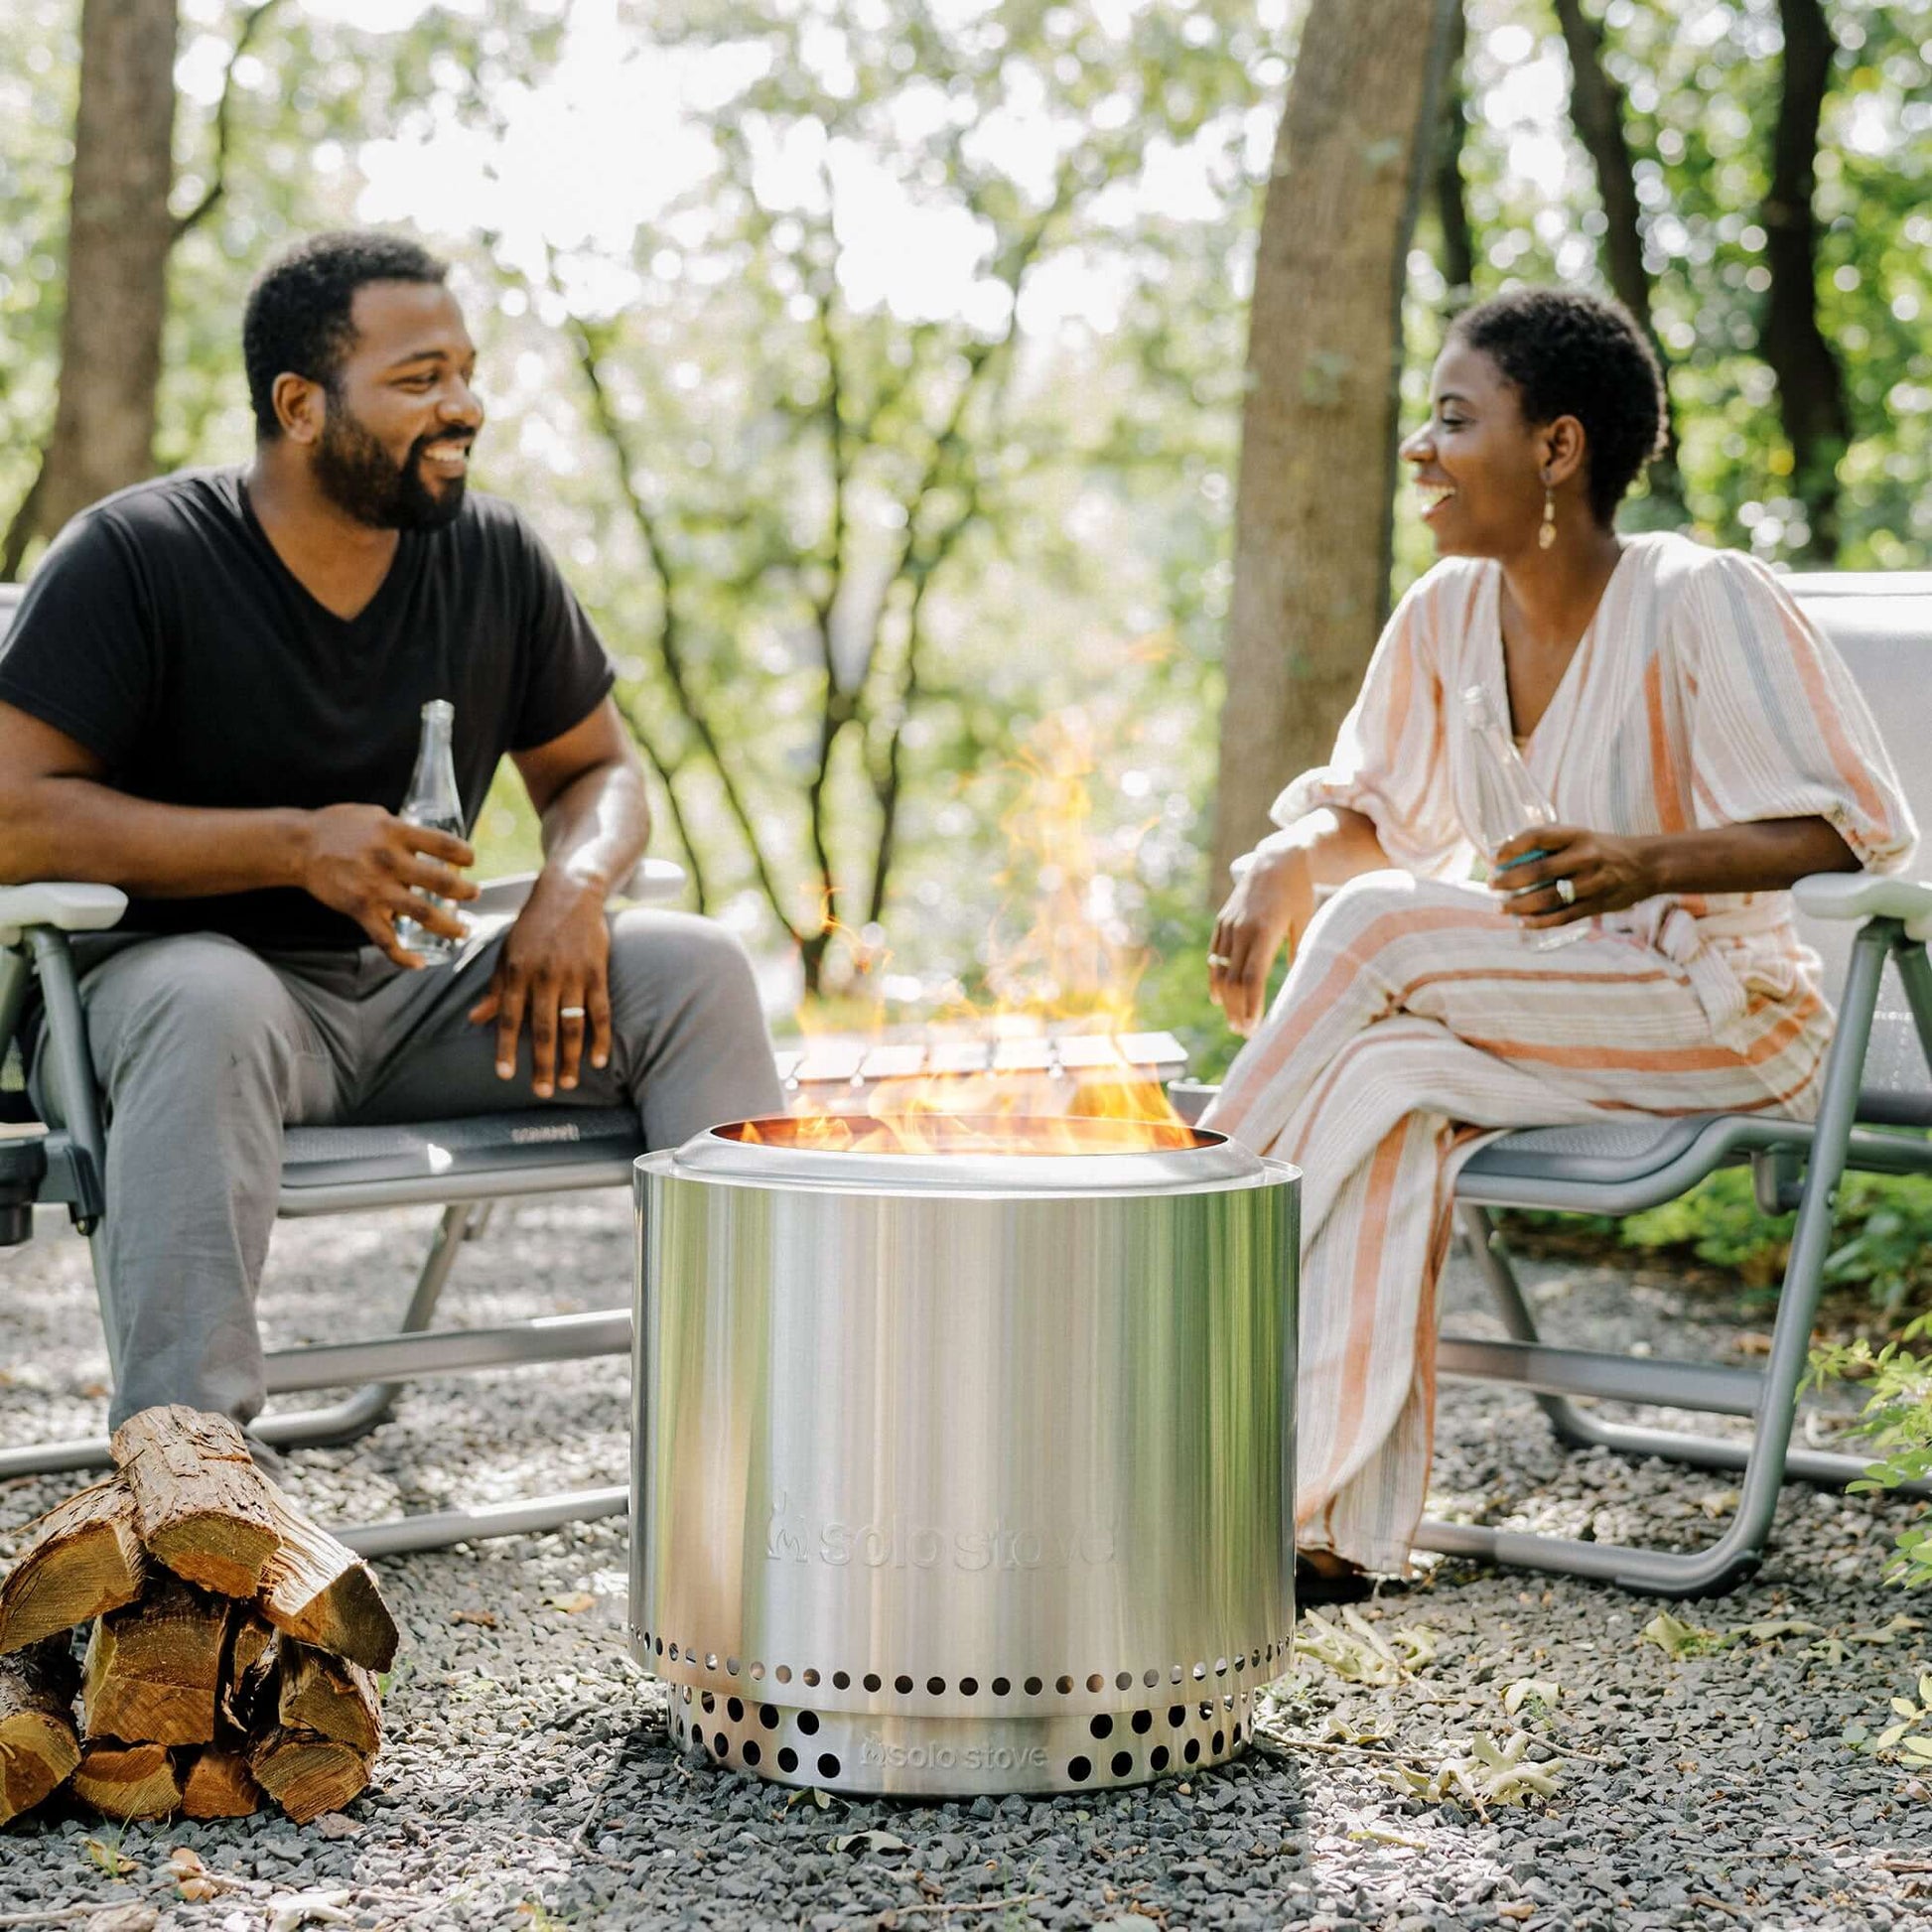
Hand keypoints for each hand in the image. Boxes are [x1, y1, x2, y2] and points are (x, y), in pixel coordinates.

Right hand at [299, 804, 476, 966]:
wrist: (301, 846)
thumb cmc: (341, 827)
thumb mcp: (377, 816)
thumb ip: (404, 831)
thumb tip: (432, 843)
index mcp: (395, 832)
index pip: (442, 844)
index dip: (463, 854)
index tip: (471, 859)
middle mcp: (389, 861)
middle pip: (440, 881)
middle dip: (464, 891)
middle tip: (475, 894)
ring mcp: (375, 888)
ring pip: (422, 914)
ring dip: (448, 925)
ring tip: (462, 930)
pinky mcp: (360, 910)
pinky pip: (385, 939)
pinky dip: (402, 956)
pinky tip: (418, 963)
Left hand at [468, 871, 612, 1097]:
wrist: (568, 893)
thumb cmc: (532, 926)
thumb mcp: (506, 953)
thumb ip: (495, 989)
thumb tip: (475, 1020)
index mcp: (517, 971)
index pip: (510, 1017)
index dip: (508, 1048)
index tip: (505, 1075)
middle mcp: (545, 975)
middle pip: (543, 1028)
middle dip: (543, 1063)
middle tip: (542, 1091)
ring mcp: (573, 974)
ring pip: (572, 1024)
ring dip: (571, 1057)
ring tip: (568, 1082)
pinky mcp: (597, 972)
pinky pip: (600, 1011)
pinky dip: (600, 1037)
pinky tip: (598, 1060)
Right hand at [1209, 844, 1314, 1038]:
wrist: (1276, 859)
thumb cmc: (1298, 892)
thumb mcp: (1305, 921)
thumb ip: (1299, 953)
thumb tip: (1299, 987)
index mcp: (1263, 931)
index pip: (1251, 977)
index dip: (1250, 1005)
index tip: (1253, 1027)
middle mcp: (1241, 929)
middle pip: (1232, 980)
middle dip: (1236, 1009)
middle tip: (1244, 1033)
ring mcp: (1228, 926)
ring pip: (1219, 971)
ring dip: (1224, 1000)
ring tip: (1233, 1021)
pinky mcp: (1221, 923)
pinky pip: (1213, 957)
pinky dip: (1215, 979)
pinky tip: (1219, 998)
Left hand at [1492, 824, 1661, 926]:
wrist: (1647, 865)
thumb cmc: (1601, 850)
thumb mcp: (1581, 837)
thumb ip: (1551, 845)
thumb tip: (1507, 857)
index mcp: (1578, 835)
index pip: (1538, 837)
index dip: (1512, 848)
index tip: (1495, 859)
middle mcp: (1585, 857)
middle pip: (1538, 871)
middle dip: (1509, 881)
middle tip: (1492, 886)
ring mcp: (1593, 882)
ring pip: (1548, 898)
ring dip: (1519, 905)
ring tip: (1501, 908)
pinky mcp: (1598, 904)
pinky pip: (1563, 916)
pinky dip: (1539, 921)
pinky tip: (1522, 922)